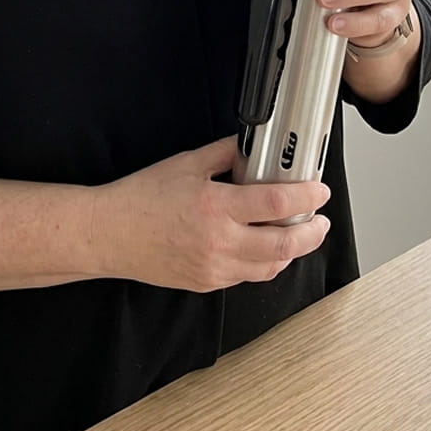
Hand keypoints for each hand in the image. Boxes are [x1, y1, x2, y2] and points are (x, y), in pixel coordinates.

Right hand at [92, 137, 330, 293]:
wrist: (110, 234)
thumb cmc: (141, 199)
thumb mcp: (186, 164)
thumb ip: (224, 154)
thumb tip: (253, 148)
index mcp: (215, 207)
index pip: (276, 204)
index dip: (306, 197)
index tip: (319, 191)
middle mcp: (219, 242)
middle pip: (284, 244)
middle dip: (312, 233)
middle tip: (321, 221)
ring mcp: (215, 267)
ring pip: (270, 267)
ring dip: (292, 251)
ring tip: (299, 234)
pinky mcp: (208, 283)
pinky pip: (248, 276)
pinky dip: (265, 262)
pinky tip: (266, 247)